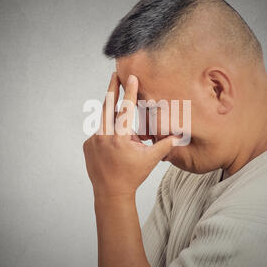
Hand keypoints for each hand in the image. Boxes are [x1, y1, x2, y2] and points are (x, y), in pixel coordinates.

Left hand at [83, 72, 175, 197]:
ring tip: (123, 127)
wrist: (110, 192)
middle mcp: (103, 136)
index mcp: (119, 137)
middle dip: (112, 88)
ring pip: (103, 121)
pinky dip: (107, 133)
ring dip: (113, 117)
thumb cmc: (132, 175)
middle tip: (114, 74)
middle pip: (107, 105)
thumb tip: (179, 135)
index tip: (130, 77)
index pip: (125, 108)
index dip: (129, 91)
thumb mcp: (150, 159)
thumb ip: (164, 145)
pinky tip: (114, 148)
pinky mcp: (87, 145)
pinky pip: (99, 133)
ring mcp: (92, 140)